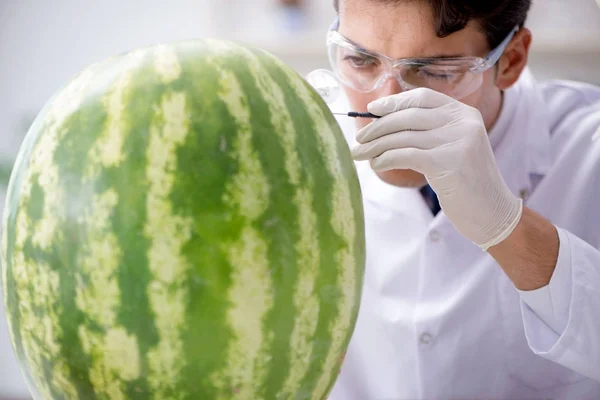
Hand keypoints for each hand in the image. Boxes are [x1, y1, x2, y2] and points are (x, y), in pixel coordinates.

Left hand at [352, 88, 522, 249]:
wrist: (492, 212)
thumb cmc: (465, 182)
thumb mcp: (453, 148)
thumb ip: (429, 132)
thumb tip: (382, 124)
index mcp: (464, 114)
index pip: (422, 97)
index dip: (394, 101)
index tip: (372, 109)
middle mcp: (463, 123)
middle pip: (408, 116)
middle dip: (378, 127)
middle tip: (358, 139)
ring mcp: (458, 141)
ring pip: (403, 136)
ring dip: (375, 146)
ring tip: (359, 154)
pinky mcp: (449, 163)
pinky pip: (405, 155)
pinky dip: (385, 158)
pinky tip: (376, 165)